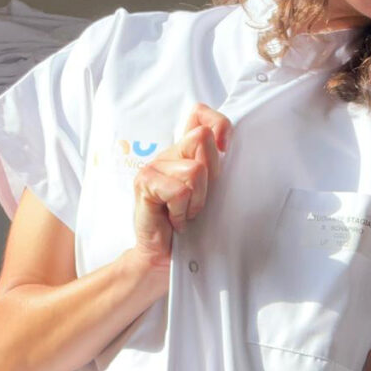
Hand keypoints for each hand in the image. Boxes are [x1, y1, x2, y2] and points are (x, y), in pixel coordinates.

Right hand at [132, 104, 232, 264]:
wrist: (166, 256)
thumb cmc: (194, 226)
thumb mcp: (213, 193)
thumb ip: (217, 167)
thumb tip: (225, 145)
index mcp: (186, 152)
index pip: (200, 113)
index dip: (218, 124)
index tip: (225, 149)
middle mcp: (169, 153)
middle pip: (202, 138)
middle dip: (211, 175)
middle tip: (199, 199)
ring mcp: (154, 166)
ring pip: (194, 170)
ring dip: (197, 200)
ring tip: (187, 213)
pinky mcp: (144, 183)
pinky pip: (178, 190)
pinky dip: (182, 210)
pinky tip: (176, 219)